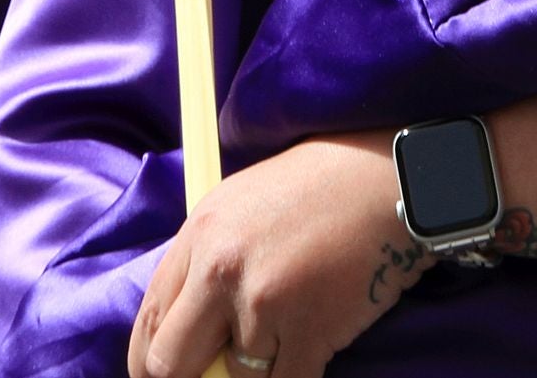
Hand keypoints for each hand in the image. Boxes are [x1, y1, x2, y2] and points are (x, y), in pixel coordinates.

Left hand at [130, 134, 423, 377]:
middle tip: (215, 376)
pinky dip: (296, 376)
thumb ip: (205, 263)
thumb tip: (186, 331)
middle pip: (170, 363)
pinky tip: (312, 351)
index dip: (150, 363)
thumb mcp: (242, 206)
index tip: (166, 375)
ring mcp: (264, 302)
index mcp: (198, 234)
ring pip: (238, 377)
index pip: (149, 321)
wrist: (387, 178)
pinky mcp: (310, 328)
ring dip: (261, 369)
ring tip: (291, 329)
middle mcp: (220, 269)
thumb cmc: (320, 188)